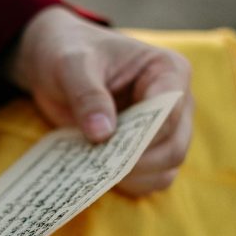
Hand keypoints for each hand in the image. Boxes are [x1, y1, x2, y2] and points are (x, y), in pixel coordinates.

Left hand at [6, 5, 193, 195]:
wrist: (57, 63)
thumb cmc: (70, 53)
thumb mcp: (70, 65)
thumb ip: (86, 95)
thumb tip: (102, 134)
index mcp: (167, 69)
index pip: (169, 112)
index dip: (142, 135)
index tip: (105, 143)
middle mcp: (177, 100)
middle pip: (174, 146)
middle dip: (136, 161)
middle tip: (96, 163)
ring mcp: (167, 127)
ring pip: (168, 166)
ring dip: (134, 176)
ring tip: (96, 168)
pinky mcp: (152, 148)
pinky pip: (154, 178)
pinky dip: (131, 182)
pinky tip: (101, 174)